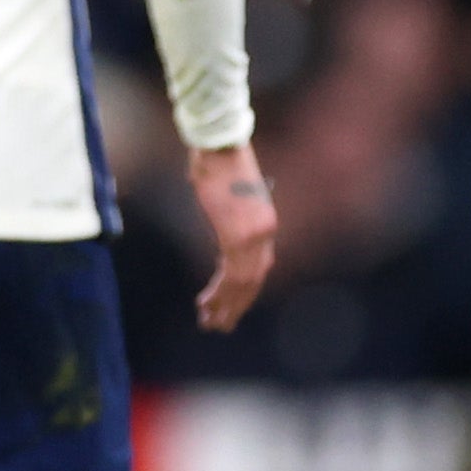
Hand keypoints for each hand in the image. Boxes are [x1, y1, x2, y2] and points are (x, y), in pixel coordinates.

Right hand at [188, 142, 276, 331]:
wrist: (219, 145)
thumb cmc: (218, 163)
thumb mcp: (228, 196)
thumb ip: (230, 219)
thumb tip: (223, 231)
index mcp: (264, 222)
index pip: (259, 267)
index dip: (244, 290)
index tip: (228, 304)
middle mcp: (265, 232)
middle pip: (254, 280)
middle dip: (236, 305)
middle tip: (220, 325)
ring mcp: (254, 235)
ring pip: (243, 283)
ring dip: (225, 305)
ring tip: (210, 322)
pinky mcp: (238, 235)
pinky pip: (231, 274)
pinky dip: (219, 292)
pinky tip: (206, 304)